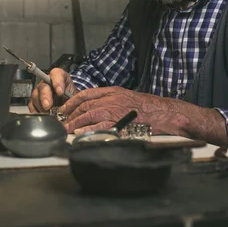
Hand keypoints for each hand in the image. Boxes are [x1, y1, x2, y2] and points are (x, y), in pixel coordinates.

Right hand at [28, 68, 79, 112]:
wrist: (70, 106)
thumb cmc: (73, 99)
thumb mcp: (77, 96)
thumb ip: (73, 98)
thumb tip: (69, 106)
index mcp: (59, 77)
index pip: (56, 74)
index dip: (57, 82)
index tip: (60, 92)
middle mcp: (47, 82)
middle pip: (43, 86)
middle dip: (45, 97)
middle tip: (48, 106)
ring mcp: (40, 91)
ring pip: (36, 96)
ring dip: (41, 106)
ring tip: (48, 114)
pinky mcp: (35, 101)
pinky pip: (32, 105)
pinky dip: (36, 112)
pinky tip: (43, 116)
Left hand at [59, 86, 227, 146]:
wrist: (166, 114)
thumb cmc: (149, 108)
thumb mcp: (127, 98)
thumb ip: (112, 101)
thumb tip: (96, 109)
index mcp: (113, 91)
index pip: (85, 94)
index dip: (71, 102)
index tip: (63, 109)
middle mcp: (112, 98)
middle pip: (83, 104)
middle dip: (69, 114)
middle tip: (61, 122)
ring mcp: (116, 110)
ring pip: (87, 114)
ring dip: (74, 123)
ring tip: (65, 130)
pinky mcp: (120, 122)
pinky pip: (99, 126)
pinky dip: (87, 130)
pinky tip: (78, 134)